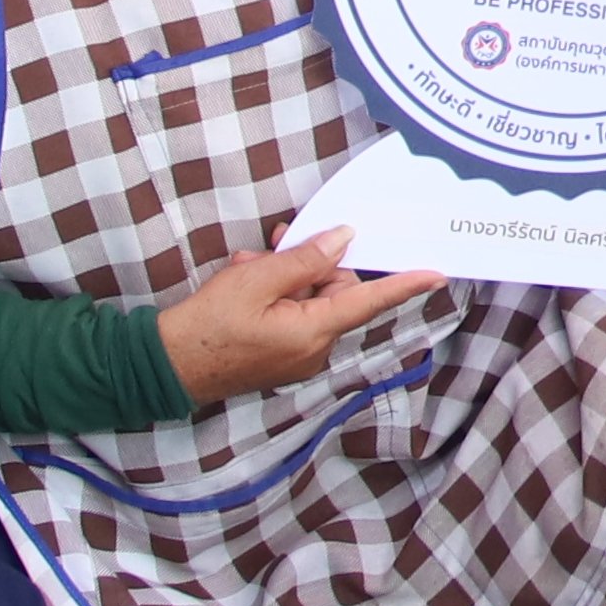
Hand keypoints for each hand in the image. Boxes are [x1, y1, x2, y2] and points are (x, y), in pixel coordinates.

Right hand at [157, 229, 445, 401]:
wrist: (168, 365)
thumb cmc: (208, 324)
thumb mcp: (256, 279)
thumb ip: (304, 259)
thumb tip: (343, 240)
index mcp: (314, 331)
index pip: (368, 301)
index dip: (403, 284)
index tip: (436, 273)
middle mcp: (314, 349)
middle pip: (333, 291)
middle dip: (306, 264)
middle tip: (269, 246)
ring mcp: (298, 357)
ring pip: (309, 299)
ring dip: (282, 276)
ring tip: (244, 267)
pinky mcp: (282, 357)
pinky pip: (293, 315)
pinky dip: (274, 295)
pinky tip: (242, 282)